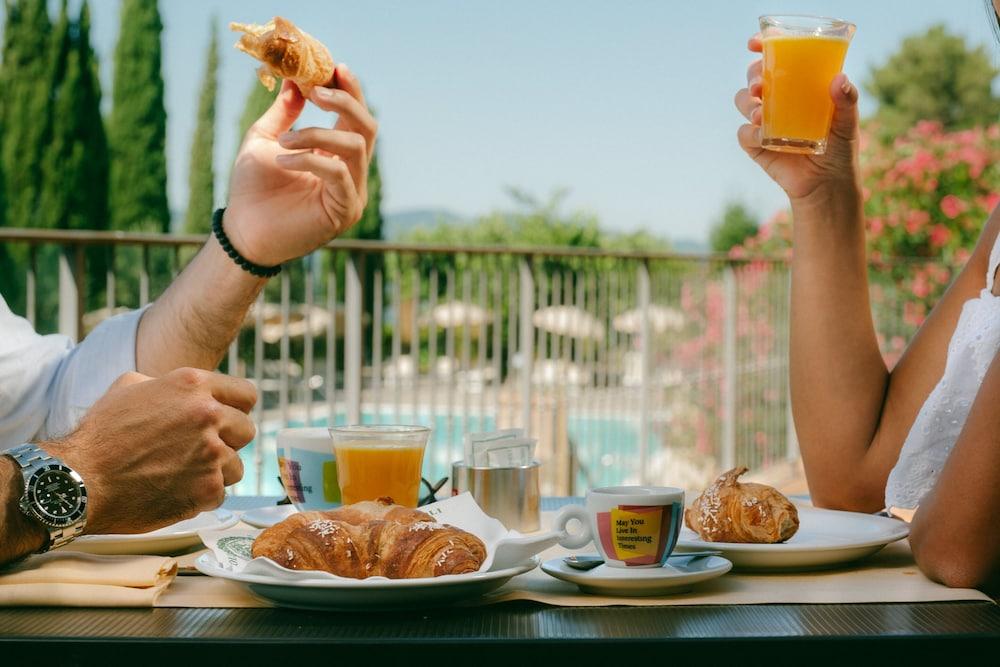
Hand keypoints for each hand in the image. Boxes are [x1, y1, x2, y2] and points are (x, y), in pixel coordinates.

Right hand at [46, 368, 256, 534]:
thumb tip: (189, 390)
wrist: (80, 480)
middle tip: (201, 450)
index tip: (229, 419)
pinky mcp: (208, 489)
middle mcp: (208, 415)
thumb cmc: (100, 434)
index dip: (238, 408)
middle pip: (247, 430)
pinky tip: (174, 491)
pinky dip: (200, 496)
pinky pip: (220, 493)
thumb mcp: (129, 387)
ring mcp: (212, 453)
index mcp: (193, 385)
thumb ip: (168, 384)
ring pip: (236, 465)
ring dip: (215, 472)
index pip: (247, 394)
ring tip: (182, 473)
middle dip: (228, 440)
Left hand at [225, 64, 377, 265]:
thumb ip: (284, 112)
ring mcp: (353, 192)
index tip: (334, 67)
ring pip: (354, 146)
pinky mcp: (346, 210)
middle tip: (315, 91)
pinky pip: (339, 173)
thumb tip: (295, 79)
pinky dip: (309, 160)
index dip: (349, 90)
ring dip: (317, 134)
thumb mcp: (265, 139)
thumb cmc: (252, 189)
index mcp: (336, 154)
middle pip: (368, 127)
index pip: (355, 116)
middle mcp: (351, 172)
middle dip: (344, 102)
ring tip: (285, 141)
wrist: (243, 231)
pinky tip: (282, 161)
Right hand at [735, 34, 860, 202]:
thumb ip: (847, 101)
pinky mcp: (756, 145)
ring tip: (760, 113)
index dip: (764, 46)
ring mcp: (764, 122)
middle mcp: (778, 100)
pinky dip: (749, 133)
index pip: (777, 58)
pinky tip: (762, 136)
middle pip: (755, 76)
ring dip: (746, 102)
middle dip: (752, 75)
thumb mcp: (847, 123)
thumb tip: (839, 79)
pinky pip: (743, 133)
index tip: (756, 43)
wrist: (826, 186)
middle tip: (760, 84)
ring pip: (743, 101)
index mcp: (798, 86)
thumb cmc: (840, 150)